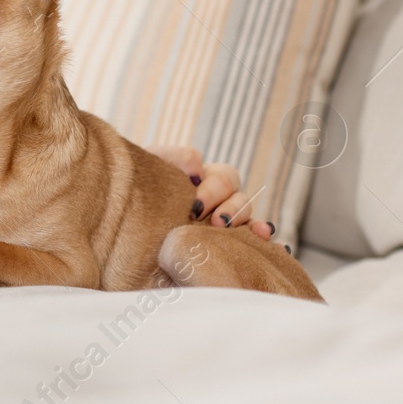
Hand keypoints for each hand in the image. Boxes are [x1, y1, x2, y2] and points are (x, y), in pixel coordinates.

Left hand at [146, 145, 273, 240]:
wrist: (129, 210)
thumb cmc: (142, 185)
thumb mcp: (152, 164)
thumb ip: (176, 158)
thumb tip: (198, 172)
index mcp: (207, 177)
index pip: (224, 178)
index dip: (213, 190)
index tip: (195, 207)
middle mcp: (221, 197)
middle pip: (239, 197)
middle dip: (229, 208)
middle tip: (214, 222)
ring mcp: (226, 219)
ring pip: (248, 214)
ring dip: (244, 222)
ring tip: (230, 232)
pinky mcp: (230, 242)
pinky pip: (255, 240)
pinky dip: (266, 240)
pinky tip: (272, 245)